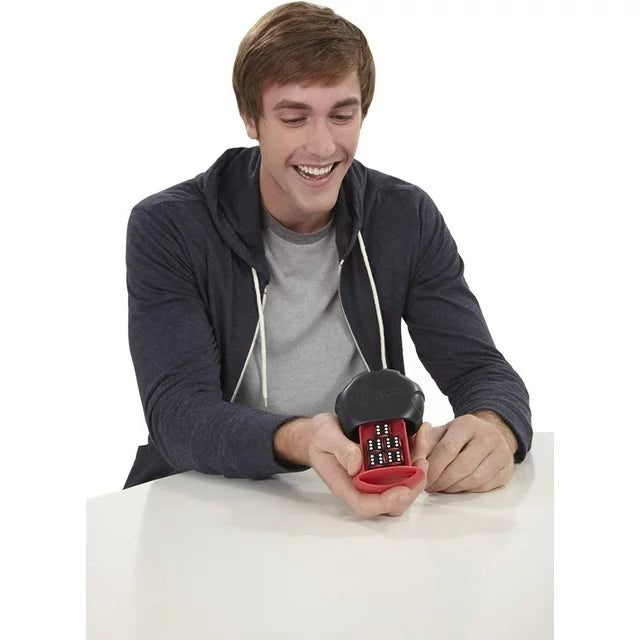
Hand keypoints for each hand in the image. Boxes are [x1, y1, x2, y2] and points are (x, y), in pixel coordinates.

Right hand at [307, 413, 427, 516]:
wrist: (320, 430)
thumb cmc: (320, 438)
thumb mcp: (325, 438)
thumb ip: (340, 450)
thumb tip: (357, 464)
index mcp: (346, 486)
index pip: (367, 505)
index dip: (387, 503)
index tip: (402, 491)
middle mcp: (365, 484)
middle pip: (393, 499)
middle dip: (412, 486)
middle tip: (421, 465)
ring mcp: (377, 474)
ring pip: (404, 481)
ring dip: (418, 466)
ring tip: (424, 442)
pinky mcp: (386, 462)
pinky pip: (405, 464)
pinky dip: (415, 450)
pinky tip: (420, 434)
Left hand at [411, 413, 515, 492]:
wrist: (490, 433)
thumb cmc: (461, 436)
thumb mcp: (440, 433)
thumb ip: (423, 442)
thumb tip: (413, 455)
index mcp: (467, 424)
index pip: (447, 448)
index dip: (433, 467)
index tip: (423, 477)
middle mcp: (488, 436)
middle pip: (461, 466)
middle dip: (441, 481)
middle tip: (430, 486)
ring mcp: (501, 453)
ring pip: (474, 479)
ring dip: (453, 488)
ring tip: (442, 487)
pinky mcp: (507, 469)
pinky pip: (484, 486)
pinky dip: (467, 490)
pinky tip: (457, 486)